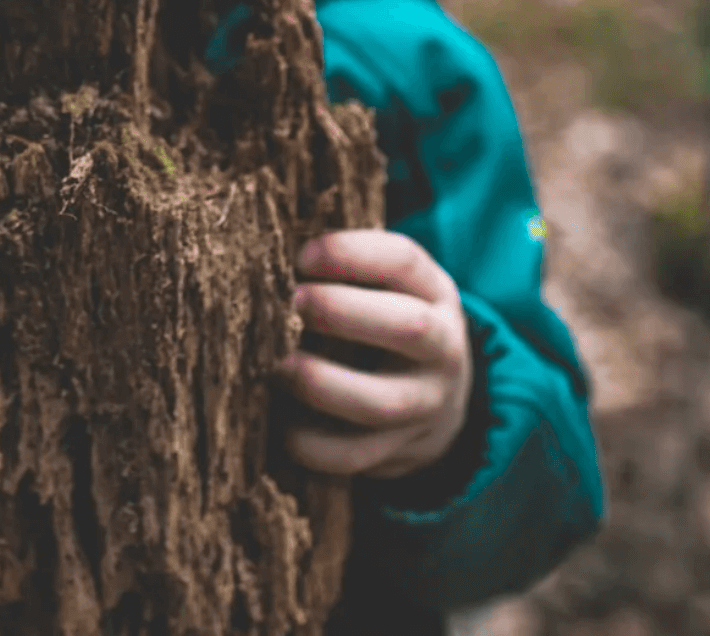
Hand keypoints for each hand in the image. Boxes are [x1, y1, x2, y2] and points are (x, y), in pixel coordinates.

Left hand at [276, 230, 471, 480]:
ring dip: (318, 382)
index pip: (403, 261)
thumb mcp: (387, 283)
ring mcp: (426, 405)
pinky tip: (279, 419)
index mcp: (433, 292)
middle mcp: (442, 348)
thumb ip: (344, 266)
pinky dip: (310, 442)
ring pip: (380, 401)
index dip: (349, 254)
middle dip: (339, 311)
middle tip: (289, 304)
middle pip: (407, 326)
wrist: (439, 395)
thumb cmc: (386, 317)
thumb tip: (268, 256)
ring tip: (275, 365)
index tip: (301, 256)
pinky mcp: (401, 451)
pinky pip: (354, 455)